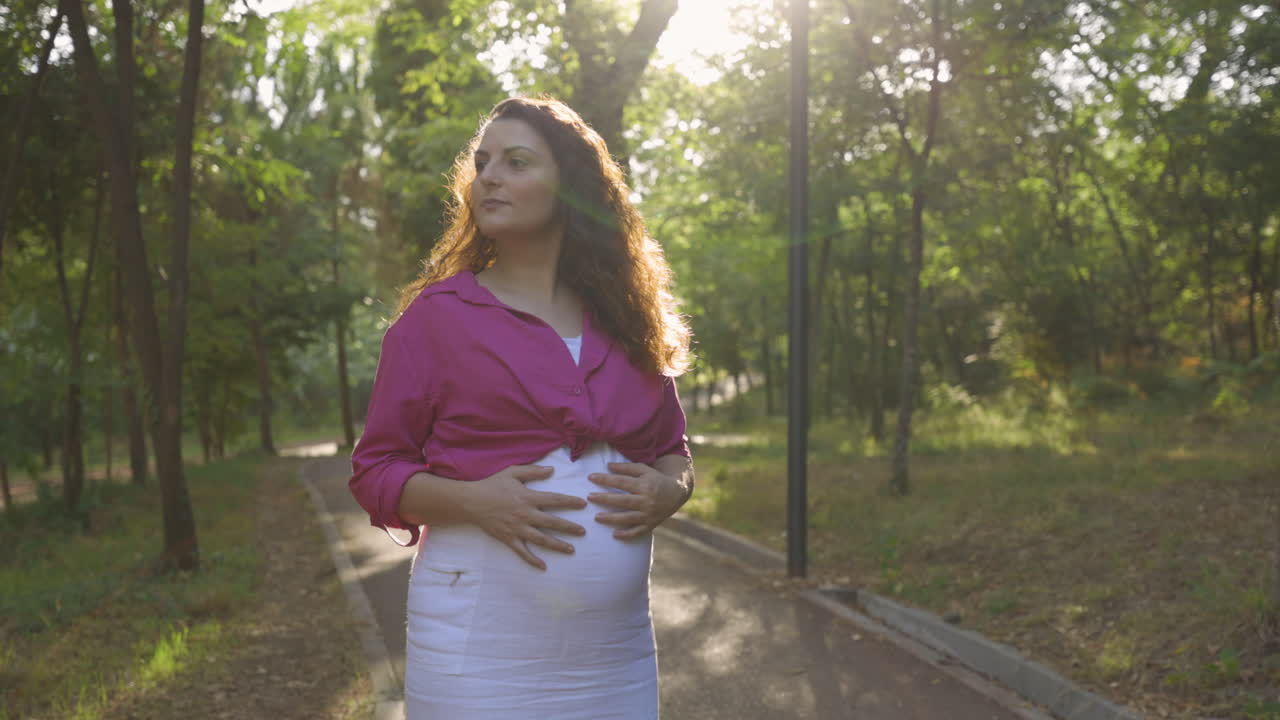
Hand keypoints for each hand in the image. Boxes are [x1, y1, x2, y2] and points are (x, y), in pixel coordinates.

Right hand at [460, 464, 586, 569]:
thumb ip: (533, 471)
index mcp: (528, 497)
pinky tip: (543, 566)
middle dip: (569, 527)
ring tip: (571, 549)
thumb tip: (552, 469)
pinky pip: (522, 552)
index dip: (570, 502)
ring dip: (557, 545)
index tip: (583, 504)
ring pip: (541, 539)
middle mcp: (525, 515)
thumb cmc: (493, 485)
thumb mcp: (512, 472)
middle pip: (552, 522)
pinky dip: (532, 560)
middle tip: (583, 531)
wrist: (471, 501)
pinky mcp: (508, 539)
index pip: (554, 500)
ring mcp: (517, 528)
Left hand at [587, 462, 685, 539]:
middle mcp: (647, 500)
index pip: (621, 482)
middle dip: (605, 499)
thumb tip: (607, 466)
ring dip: (612, 519)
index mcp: (645, 485)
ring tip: (596, 517)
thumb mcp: (644, 470)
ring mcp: (649, 514)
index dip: (605, 479)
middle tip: (589, 497)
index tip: (591, 477)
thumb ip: (626, 468)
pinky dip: (627, 535)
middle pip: (623, 500)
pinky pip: (638, 531)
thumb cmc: (656, 479)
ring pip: (628, 518)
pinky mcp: (651, 524)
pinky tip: (614, 534)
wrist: (677, 493)